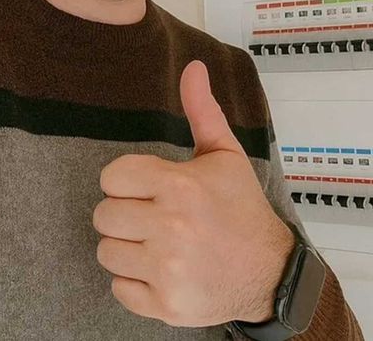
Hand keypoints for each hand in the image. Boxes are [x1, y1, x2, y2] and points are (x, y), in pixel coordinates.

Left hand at [92, 59, 294, 327]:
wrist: (269, 270)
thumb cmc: (242, 208)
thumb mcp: (224, 153)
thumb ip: (201, 110)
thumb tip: (193, 67)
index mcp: (181, 186)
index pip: (112, 177)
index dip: (127, 180)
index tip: (147, 186)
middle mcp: (172, 228)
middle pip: (103, 215)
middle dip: (124, 212)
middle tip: (151, 214)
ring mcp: (168, 270)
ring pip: (107, 252)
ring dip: (127, 246)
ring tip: (156, 241)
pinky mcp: (166, 305)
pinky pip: (119, 288)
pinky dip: (135, 281)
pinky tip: (160, 268)